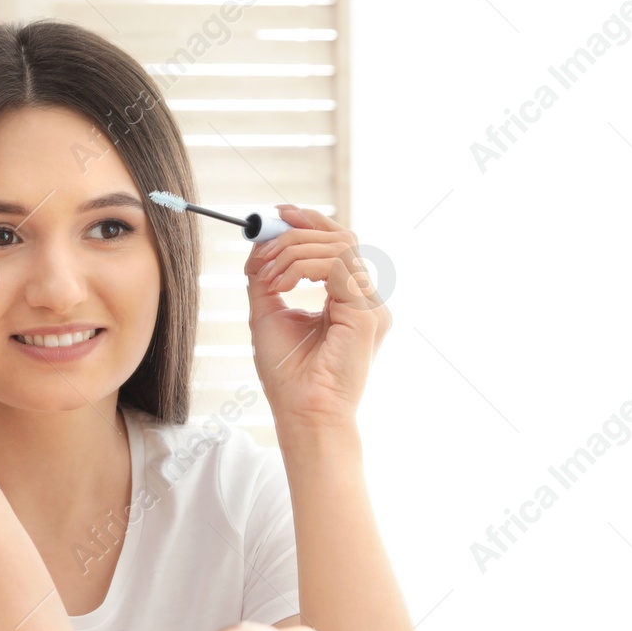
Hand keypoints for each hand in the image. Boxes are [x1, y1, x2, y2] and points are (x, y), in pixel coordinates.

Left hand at [243, 206, 390, 432]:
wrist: (302, 415)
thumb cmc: (287, 376)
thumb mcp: (269, 315)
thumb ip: (267, 278)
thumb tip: (259, 242)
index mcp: (348, 301)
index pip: (337, 246)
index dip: (309, 224)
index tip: (276, 215)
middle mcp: (365, 300)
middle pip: (342, 238)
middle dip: (299, 229)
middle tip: (266, 232)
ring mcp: (371, 307)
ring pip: (339, 248)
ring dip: (294, 250)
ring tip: (267, 274)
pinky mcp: (368, 315)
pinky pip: (339, 268)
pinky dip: (303, 266)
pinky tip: (280, 282)